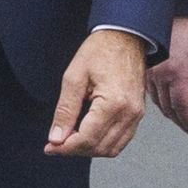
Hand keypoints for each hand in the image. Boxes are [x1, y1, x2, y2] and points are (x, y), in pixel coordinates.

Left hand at [46, 29, 149, 158]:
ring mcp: (136, 115)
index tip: (50, 147)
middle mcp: (129, 113)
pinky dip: (103, 143)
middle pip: (99, 148)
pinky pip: (121, 139)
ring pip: (112, 149)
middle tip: (56, 143)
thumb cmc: (100, 51)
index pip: (87, 139)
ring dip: (89, 149)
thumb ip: (65, 111)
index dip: (65, 147)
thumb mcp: (73, 77)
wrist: (125, 37)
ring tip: (70, 139)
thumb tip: (56, 137)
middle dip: (75, 150)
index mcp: (113, 103)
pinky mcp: (137, 114)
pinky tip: (87, 134)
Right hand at [151, 15, 187, 138]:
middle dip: (180, 121)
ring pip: (158, 103)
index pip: (183, 106)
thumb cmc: (186, 27)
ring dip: (170, 114)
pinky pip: (150, 93)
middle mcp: (160, 76)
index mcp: (177, 72)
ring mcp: (149, 74)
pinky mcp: (143, 70)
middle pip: (169, 108)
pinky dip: (160, 102)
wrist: (163, 11)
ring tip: (180, 119)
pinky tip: (166, 103)